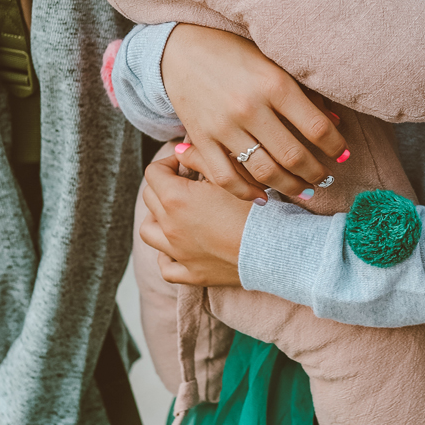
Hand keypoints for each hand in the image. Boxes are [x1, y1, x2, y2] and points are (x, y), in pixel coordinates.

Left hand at [139, 149, 248, 287]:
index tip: (186, 164)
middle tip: (187, 183)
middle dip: (165, 186)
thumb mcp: (230, 174)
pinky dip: (167, 256)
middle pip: (150, 198)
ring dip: (157, 218)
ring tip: (175, 214)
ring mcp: (179, 253)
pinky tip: (178, 248)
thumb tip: (180, 150)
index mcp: (176, 199)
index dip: (169, 162)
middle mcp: (170, 226)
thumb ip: (201, 157)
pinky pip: (166, 268)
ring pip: (148, 231)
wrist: (276, 249)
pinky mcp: (192, 274)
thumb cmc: (256, 209)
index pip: (154, 172)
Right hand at [161, 25, 345, 202]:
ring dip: (289, 187)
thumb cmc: (234, 53)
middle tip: (326, 178)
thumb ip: (303, 93)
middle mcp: (250, 107)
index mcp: (274, 83)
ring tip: (303, 190)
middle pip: (293, 156)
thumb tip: (334, 124)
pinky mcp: (200, 139)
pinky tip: (264, 197)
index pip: (317, 127)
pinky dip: (247, 193)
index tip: (343, 155)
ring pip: (264, 172)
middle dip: (316, 173)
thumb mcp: (273, 62)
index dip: (336, 147)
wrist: (180, 49)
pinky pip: (226, 178)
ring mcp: (223, 126)